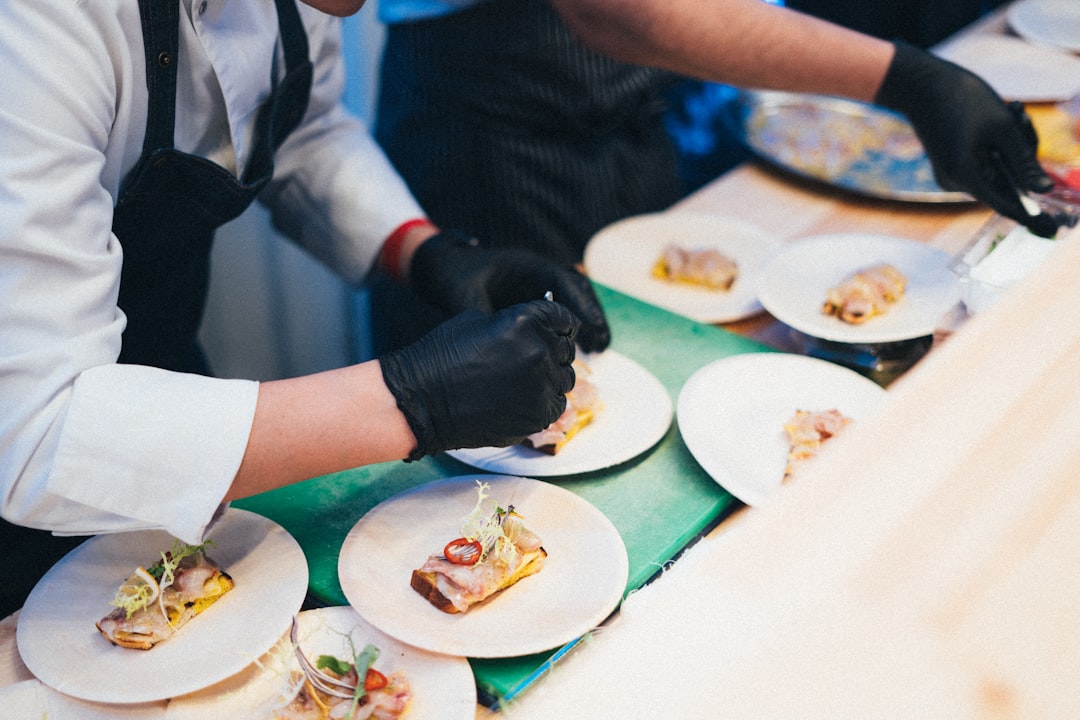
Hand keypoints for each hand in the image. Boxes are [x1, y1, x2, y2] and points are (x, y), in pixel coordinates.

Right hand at [379, 300, 578, 460]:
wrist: (421, 401)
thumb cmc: (441, 356)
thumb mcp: (477, 321)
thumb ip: (516, 322)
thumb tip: (537, 328)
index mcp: (527, 321)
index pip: (564, 319)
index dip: (560, 325)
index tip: (556, 331)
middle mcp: (540, 351)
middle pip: (567, 350)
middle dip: (553, 351)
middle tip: (531, 360)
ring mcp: (541, 386)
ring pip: (564, 380)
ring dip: (550, 378)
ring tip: (523, 382)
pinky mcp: (537, 416)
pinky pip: (555, 406)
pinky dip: (543, 403)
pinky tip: (520, 401)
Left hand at [408, 231, 610, 351]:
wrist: (438, 267)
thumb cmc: (452, 277)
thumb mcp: (466, 299)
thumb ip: (487, 320)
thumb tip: (507, 345)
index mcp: (526, 265)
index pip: (564, 281)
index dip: (581, 305)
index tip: (591, 329)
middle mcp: (536, 272)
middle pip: (577, 290)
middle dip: (592, 315)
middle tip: (603, 344)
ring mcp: (535, 284)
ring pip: (572, 300)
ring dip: (585, 322)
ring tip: (598, 348)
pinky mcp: (531, 297)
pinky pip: (559, 310)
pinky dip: (569, 328)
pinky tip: (574, 349)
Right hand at [875, 42, 1058, 237]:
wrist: (921, 83)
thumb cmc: (962, 99)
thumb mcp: (1004, 127)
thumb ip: (1025, 163)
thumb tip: (1045, 190)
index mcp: (965, 175)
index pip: (1005, 204)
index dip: (1031, 216)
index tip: (1052, 230)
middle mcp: (955, 181)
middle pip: (1004, 184)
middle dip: (1022, 158)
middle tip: (1022, 118)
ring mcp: (951, 175)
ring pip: (997, 173)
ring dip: (1011, 148)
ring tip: (1009, 110)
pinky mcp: (951, 165)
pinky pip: (984, 166)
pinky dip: (997, 148)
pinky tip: (997, 117)